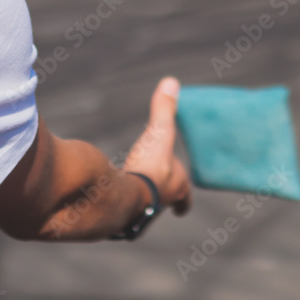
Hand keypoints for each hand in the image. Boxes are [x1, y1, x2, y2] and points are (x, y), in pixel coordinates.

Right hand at [123, 77, 191, 215]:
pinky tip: (114, 202)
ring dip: (143, 204)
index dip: (185, 198)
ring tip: (136, 199)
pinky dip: (122, 206)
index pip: (186, 195)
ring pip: (146, 210)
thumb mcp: (158, 133)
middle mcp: (162, 204)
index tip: (184, 206)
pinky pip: (125, 213)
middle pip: (166, 203)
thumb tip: (171, 82)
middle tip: (161, 199)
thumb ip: (164, 110)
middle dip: (164, 200)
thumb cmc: (148, 168)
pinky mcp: (123, 218)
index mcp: (177, 188)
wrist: (125, 198)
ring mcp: (143, 213)